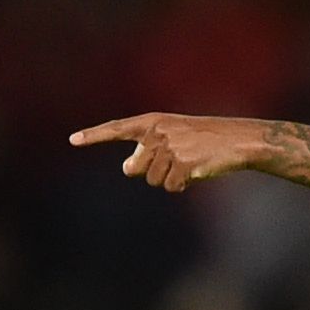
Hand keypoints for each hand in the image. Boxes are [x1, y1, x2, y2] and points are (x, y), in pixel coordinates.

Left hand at [70, 112, 272, 193]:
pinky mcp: (183, 164)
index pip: (117, 128)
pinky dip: (182, 185)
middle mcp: (157, 133)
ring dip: (170, 179)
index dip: (94, 135)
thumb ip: (146, 149)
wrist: (237, 140)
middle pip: (137, 168)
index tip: (72, 140)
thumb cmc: (204, 139)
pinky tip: (197, 171)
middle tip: (177, 159)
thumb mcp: (173, 137)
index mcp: (153, 122)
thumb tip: (126, 167)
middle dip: (152, 171)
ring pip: (153, 181)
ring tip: (190, 163)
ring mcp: (170, 148)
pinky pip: (170, 187)